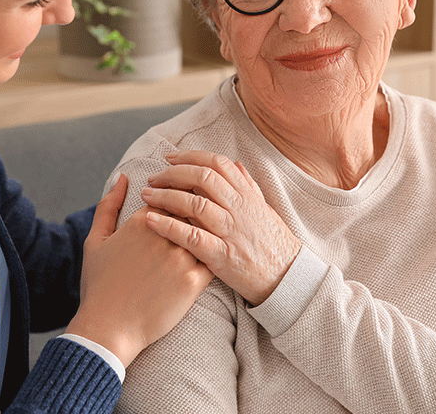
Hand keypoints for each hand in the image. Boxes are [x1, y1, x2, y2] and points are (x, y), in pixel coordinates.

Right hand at [65, 174, 212, 366]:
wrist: (109, 328)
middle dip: (199, 206)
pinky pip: (214, 258)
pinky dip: (217, 252)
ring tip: (214, 229)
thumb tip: (123, 177)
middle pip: (192, 207)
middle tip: (204, 210)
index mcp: (140, 221)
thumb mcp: (95, 240)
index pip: (171, 192)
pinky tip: (217, 253)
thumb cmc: (99, 285)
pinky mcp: (193, 282)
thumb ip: (109, 205)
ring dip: (212, 227)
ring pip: (207, 229)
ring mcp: (180, 258)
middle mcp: (163, 235)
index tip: (183, 197)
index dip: (178, 192)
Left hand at [141, 150, 300, 305]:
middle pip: (202, 178)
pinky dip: (170, 227)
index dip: (190, 156)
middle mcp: (239, 209)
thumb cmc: (273, 244)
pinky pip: (193, 237)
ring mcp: (231, 231)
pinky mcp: (222, 256)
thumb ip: (248, 186)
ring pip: (195, 203)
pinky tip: (151, 221)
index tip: (169, 158)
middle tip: (152, 178)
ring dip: (166, 196)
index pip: (217, 163)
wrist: (288, 279)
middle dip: (173, 174)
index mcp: (247, 195)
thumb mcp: (264, 210)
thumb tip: (237, 164)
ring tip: (146, 195)